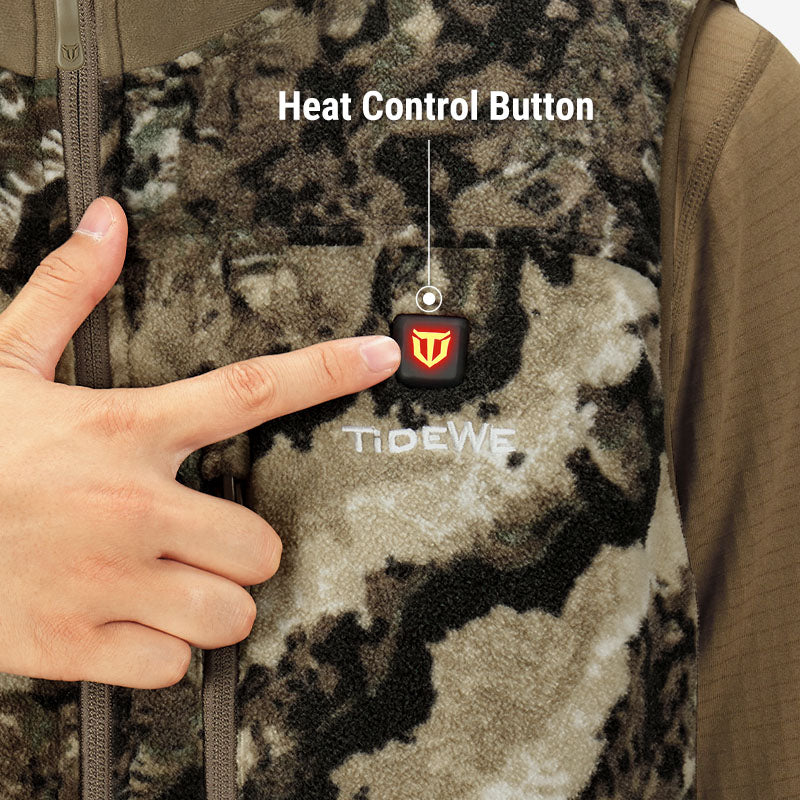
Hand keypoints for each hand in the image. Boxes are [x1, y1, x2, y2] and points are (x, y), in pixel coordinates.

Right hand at [0, 196, 400, 688]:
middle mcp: (133, 505)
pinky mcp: (81, 643)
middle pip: (262, 542)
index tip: (381, 356)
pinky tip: (126, 623)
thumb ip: (65, 293)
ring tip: (167, 583)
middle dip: (242, 548)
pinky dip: (160, 652)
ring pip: (230, 612)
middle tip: (201, 539)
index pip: (252, 388)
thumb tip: (105, 225)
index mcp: (125, 429)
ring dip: (211, 603)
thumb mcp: (2, 362)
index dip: (330, 369)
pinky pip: (173, 665)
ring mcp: (111, 581)